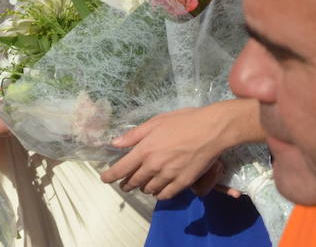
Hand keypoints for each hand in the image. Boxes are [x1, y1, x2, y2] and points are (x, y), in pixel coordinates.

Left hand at [98, 105, 230, 199]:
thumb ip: (134, 135)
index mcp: (145, 149)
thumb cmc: (183, 121)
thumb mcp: (156, 122)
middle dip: (126, 184)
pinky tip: (159, 190)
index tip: (104, 179)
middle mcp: (154, 166)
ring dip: (143, 187)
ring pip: (149, 189)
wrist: (211, 130)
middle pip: (134, 182)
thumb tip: (115, 143)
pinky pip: (165, 195)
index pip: (121, 168)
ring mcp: (168, 176)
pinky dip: (159, 194)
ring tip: (144, 184)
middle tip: (125, 183)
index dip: (110, 176)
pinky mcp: (183, 183)